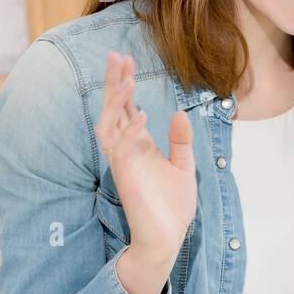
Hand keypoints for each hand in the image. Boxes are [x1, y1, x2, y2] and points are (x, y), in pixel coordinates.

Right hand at [94, 50, 196, 264]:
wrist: (168, 238)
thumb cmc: (171, 206)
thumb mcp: (184, 167)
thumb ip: (181, 141)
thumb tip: (178, 114)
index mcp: (140, 145)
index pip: (127, 108)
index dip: (124, 84)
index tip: (126, 58)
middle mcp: (127, 150)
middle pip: (112, 109)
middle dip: (113, 83)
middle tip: (115, 55)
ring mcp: (124, 163)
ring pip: (108, 125)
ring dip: (116, 102)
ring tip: (126, 79)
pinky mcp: (126, 178)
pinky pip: (122, 150)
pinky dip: (130, 132)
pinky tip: (142, 116)